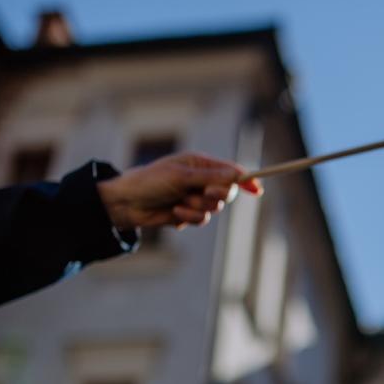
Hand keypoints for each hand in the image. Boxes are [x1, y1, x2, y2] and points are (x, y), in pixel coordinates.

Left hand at [97, 152, 262, 230]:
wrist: (127, 204)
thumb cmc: (150, 181)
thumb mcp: (181, 176)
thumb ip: (210, 176)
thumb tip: (236, 175)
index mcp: (200, 164)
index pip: (230, 171)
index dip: (246, 180)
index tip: (257, 190)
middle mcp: (200, 180)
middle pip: (227, 192)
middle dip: (216, 195)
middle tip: (203, 192)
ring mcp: (195, 198)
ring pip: (214, 209)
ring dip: (197, 208)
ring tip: (179, 203)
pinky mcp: (188, 214)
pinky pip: (201, 220)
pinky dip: (189, 217)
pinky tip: (174, 212)